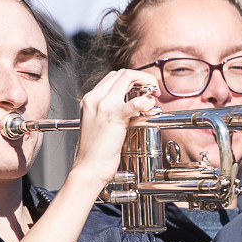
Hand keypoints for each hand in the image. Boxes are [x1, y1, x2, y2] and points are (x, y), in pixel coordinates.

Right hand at [69, 69, 161, 184]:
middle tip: (153, 91)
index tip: (144, 89)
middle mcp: (95, 99)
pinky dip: (145, 101)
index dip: (133, 78)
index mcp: (90, 99)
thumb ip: (113, 110)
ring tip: (153, 97)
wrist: (88, 167)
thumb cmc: (96, 150)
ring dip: (146, 83)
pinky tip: (149, 107)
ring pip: (127, 78)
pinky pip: (133, 103)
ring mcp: (103, 107)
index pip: (114, 76)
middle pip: (122, 73)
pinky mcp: (113, 118)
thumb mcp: (100, 123)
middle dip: (142, 77)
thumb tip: (133, 103)